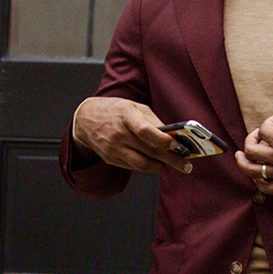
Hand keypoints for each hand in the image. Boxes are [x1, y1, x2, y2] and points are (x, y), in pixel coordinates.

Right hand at [73, 97, 192, 174]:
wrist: (85, 119)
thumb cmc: (114, 110)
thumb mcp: (133, 106)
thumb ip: (153, 120)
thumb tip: (173, 135)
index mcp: (125, 116)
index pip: (145, 131)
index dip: (163, 140)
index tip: (177, 145)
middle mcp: (118, 134)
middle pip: (148, 151)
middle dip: (171, 160)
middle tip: (186, 165)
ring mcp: (113, 149)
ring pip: (142, 164)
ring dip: (160, 166)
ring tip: (173, 164)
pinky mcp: (111, 159)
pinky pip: (134, 167)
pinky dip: (148, 166)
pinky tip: (157, 163)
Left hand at [235, 116, 272, 194]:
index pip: (263, 129)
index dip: (267, 122)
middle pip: (250, 149)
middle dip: (250, 139)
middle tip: (257, 136)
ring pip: (251, 170)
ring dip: (242, 162)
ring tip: (240, 156)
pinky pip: (267, 188)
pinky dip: (258, 183)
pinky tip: (257, 177)